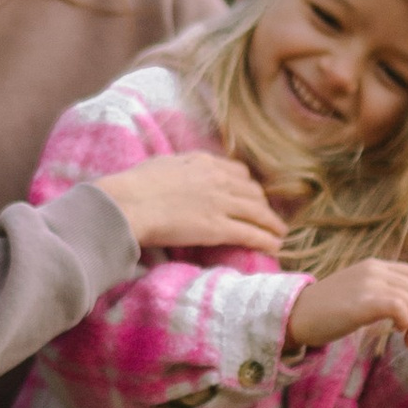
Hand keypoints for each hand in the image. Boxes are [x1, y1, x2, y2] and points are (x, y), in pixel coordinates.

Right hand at [92, 150, 285, 258]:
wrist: (128, 203)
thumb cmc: (134, 185)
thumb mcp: (161, 164)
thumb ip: (179, 168)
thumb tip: (178, 172)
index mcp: (203, 162)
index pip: (238, 172)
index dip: (248, 186)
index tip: (250, 196)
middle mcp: (218, 179)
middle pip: (253, 192)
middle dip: (263, 206)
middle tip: (266, 218)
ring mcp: (221, 203)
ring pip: (258, 213)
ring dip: (272, 224)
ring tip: (279, 234)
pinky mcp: (218, 228)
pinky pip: (251, 233)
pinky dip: (266, 240)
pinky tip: (274, 246)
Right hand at [286, 257, 407, 352]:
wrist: (295, 316)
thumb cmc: (325, 312)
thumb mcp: (357, 293)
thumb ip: (380, 293)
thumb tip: (407, 310)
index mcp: (375, 266)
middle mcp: (375, 270)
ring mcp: (369, 284)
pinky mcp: (364, 302)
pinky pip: (401, 308)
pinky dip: (407, 323)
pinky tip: (398, 334)